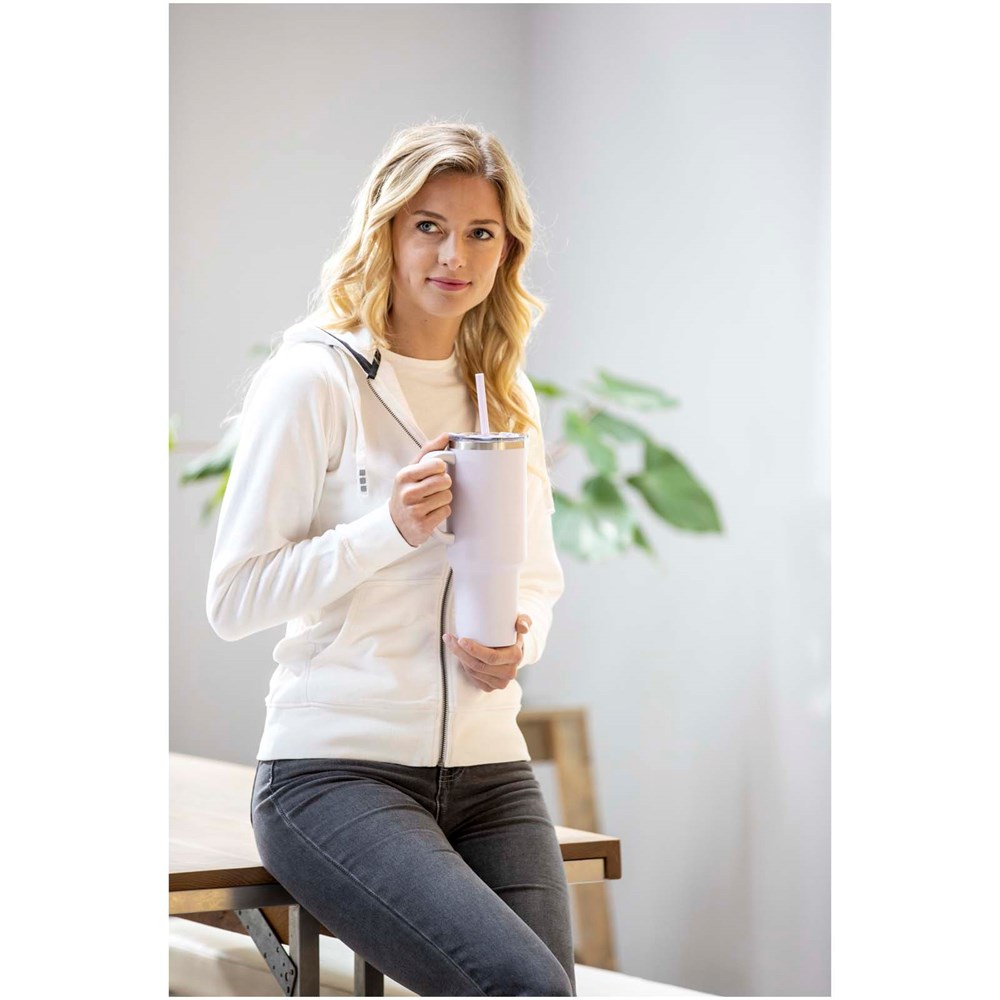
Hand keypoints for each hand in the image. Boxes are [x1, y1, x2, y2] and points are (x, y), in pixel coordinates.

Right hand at [389, 432, 452, 546]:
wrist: (395, 523)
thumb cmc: (406, 492)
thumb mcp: (411, 470)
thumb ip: (429, 451)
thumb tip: (446, 436)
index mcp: (405, 475)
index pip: (437, 465)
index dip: (441, 468)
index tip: (436, 472)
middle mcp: (408, 493)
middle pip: (445, 481)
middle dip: (444, 484)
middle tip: (435, 488)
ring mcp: (415, 510)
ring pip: (447, 496)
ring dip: (443, 498)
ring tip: (432, 500)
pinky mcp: (423, 525)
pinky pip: (446, 511)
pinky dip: (442, 511)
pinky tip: (432, 511)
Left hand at [443, 615, 531, 690]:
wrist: (511, 649)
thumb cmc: (511, 632)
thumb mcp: (519, 622)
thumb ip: (523, 620)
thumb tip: (522, 627)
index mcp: (515, 656)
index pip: (492, 657)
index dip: (474, 650)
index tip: (461, 639)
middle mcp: (509, 673)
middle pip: (478, 666)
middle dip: (460, 653)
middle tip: (450, 639)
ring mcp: (500, 683)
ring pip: (473, 672)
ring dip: (460, 658)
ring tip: (451, 643)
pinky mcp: (490, 688)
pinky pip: (473, 678)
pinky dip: (464, 666)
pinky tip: (459, 655)